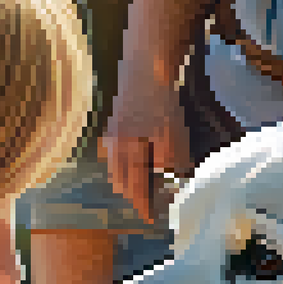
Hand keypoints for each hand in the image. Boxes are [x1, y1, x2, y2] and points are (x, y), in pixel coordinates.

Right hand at [101, 78, 192, 224]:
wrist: (146, 63)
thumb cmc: (160, 102)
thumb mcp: (171, 138)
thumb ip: (170, 164)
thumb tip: (172, 184)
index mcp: (126, 153)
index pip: (135, 188)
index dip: (143, 205)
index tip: (150, 219)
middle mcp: (113, 146)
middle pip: (120, 181)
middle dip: (132, 194)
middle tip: (147, 202)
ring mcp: (110, 133)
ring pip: (115, 166)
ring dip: (126, 179)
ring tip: (139, 184)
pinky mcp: (114, 120)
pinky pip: (114, 151)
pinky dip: (122, 161)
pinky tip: (131, 157)